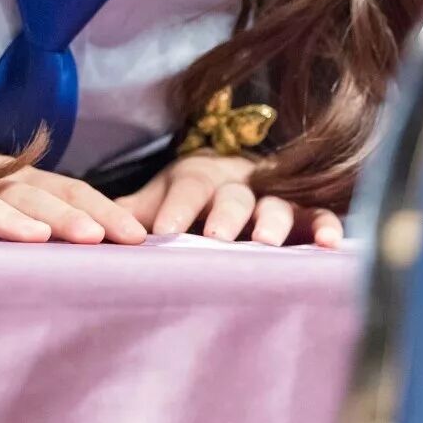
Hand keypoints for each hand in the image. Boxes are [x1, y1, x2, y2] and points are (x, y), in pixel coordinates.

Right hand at [0, 142, 147, 245]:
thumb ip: (24, 227)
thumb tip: (87, 260)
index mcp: (3, 182)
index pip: (61, 190)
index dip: (99, 209)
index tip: (140, 239)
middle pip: (28, 193)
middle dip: (69, 215)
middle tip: (109, 240)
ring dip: (7, 219)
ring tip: (39, 240)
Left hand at [113, 151, 343, 247]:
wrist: (233, 176)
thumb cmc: (188, 198)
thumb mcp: (158, 198)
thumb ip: (131, 212)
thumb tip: (92, 228)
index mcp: (198, 176)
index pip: (187, 187)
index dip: (176, 207)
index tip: (162, 232)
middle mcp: (238, 183)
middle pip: (233, 195)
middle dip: (225, 215)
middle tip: (216, 237)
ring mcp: (274, 197)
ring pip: (277, 205)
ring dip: (273, 222)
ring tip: (266, 243)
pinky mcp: (306, 213)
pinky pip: (319, 216)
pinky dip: (328, 227)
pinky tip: (330, 246)